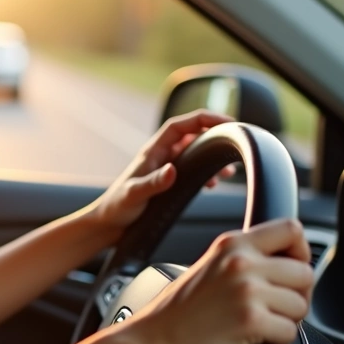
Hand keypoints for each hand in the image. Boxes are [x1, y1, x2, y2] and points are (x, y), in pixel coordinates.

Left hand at [90, 109, 236, 235]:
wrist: (108, 224)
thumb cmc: (117, 208)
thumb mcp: (134, 195)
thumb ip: (153, 183)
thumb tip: (172, 170)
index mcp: (152, 152)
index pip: (180, 125)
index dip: (203, 119)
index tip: (226, 121)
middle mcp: (160, 156)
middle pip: (191, 135)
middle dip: (214, 137)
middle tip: (235, 144)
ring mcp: (165, 168)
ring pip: (194, 153)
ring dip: (212, 157)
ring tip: (228, 169)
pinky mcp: (168, 181)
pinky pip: (192, 169)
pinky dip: (206, 172)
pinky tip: (212, 183)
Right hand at [129, 218, 313, 343]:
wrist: (154, 342)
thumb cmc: (179, 312)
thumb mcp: (211, 267)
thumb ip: (246, 258)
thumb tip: (290, 264)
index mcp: (232, 243)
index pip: (292, 229)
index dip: (301, 252)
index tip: (291, 271)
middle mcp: (240, 261)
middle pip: (305, 272)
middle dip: (298, 295)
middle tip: (278, 309)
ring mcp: (246, 289)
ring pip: (301, 304)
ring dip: (288, 320)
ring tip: (264, 325)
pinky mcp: (251, 320)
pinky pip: (291, 331)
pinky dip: (279, 342)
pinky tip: (259, 340)